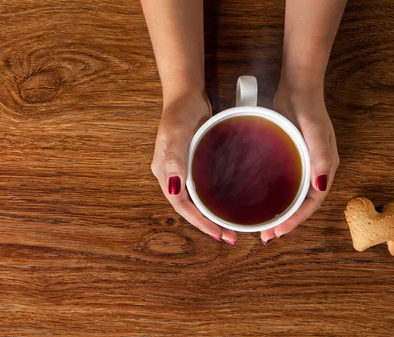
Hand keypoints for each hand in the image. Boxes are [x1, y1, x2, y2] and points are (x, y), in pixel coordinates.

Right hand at [151, 92, 237, 243]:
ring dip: (210, 215)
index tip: (217, 232)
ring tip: (229, 227)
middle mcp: (171, 175)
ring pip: (195, 200)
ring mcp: (182, 170)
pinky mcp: (193, 163)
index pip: (180, 205)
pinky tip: (227, 204)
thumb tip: (174, 188)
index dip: (198, 221)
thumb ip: (174, 158)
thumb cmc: (180, 111)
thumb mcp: (177, 132)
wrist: (186, 94)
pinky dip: (213, 200)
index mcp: (164, 172)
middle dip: (206, 224)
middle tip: (229, 236)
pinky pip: (202, 188)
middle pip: (187, 208)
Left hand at [260, 84, 339, 242]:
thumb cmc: (308, 109)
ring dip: (279, 211)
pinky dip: (274, 194)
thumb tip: (321, 187)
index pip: (312, 203)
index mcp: (326, 169)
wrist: (298, 88)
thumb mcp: (314, 132)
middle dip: (286, 221)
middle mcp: (315, 170)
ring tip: (261, 224)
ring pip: (292, 195)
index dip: (296, 220)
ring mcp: (303, 164)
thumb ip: (320, 157)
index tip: (278, 232)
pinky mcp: (290, 157)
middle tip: (265, 235)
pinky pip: (284, 182)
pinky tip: (258, 199)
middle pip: (301, 204)